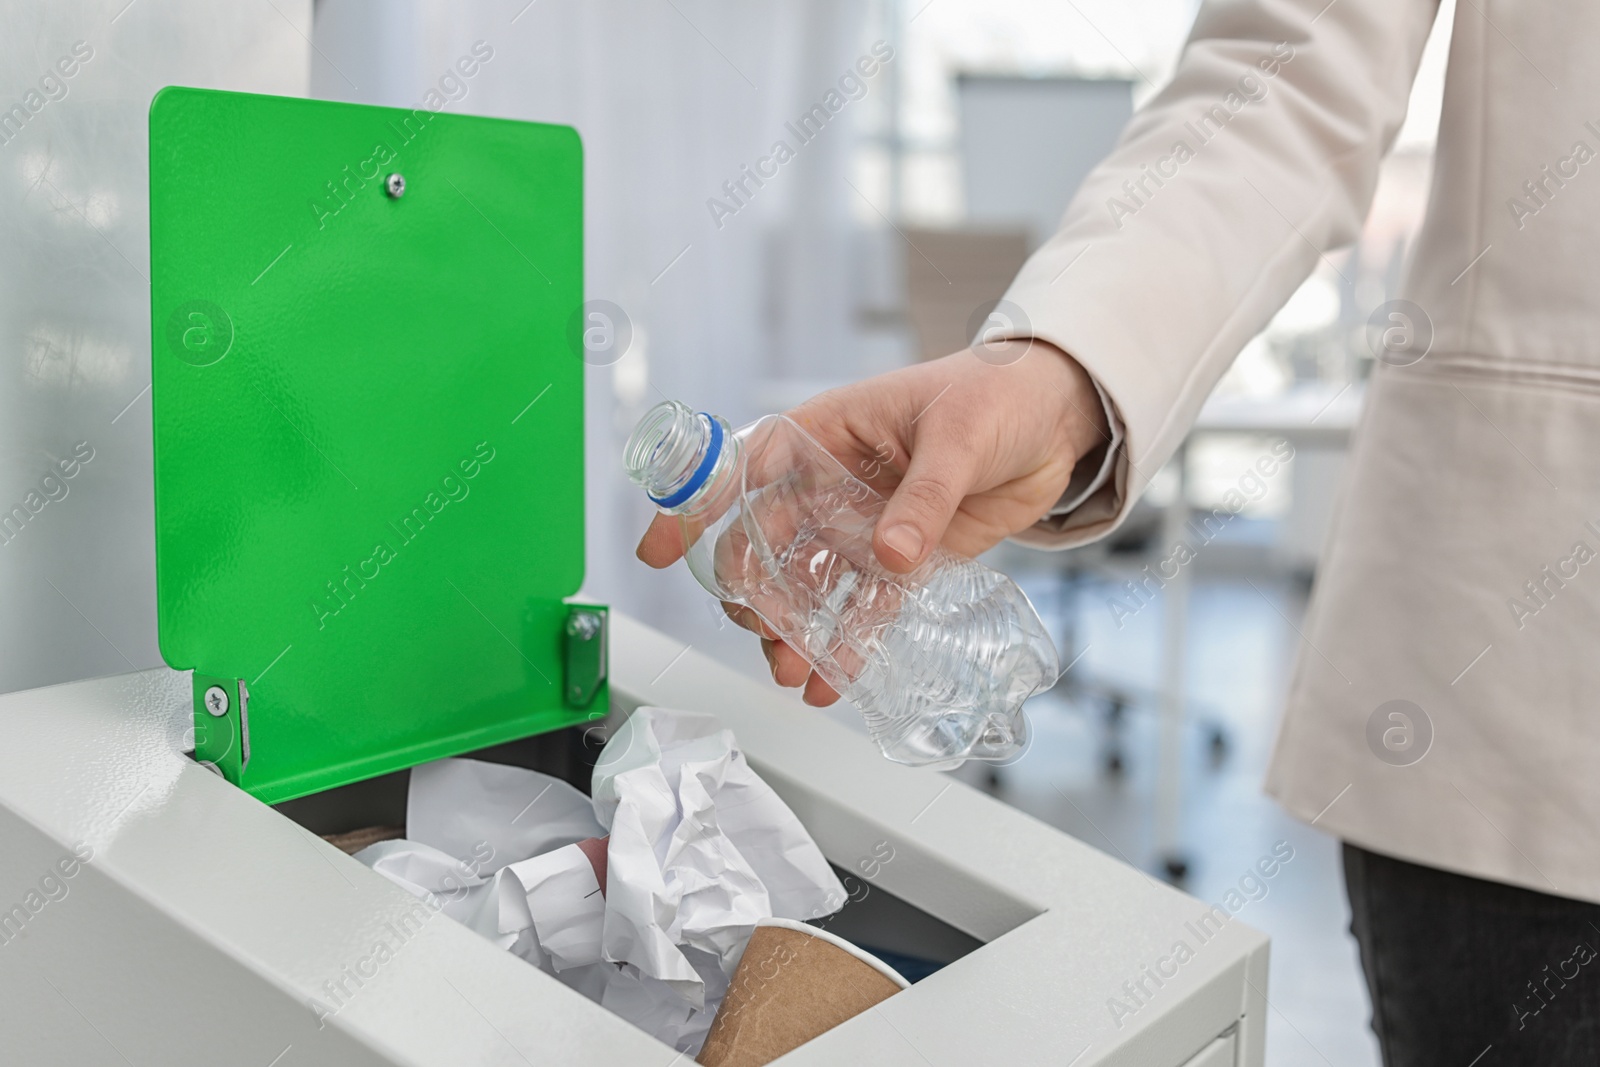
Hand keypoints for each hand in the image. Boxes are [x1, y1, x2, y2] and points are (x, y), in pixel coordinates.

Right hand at [635, 339, 1110, 704]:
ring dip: (798, 627)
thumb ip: (924, 498)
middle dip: (753, 591)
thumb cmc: (1000, 393)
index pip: (745, 469)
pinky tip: (836, 678)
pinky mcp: (908, 556)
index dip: (695, 509)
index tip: (659, 551)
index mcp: (830, 431)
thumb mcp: (958, 435)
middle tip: (756, 629)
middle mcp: (837, 480)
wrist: (1060, 417)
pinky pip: (869, 604)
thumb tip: (890, 556)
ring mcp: (869, 521)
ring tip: (793, 670)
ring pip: (815, 582)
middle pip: (772, 541)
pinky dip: (851, 641)